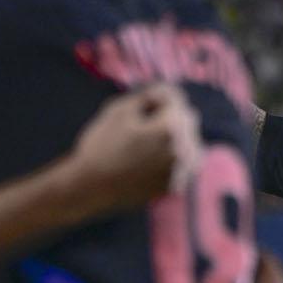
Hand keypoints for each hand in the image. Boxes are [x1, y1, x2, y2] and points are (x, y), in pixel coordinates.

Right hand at [68, 84, 201, 214]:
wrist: (90, 187)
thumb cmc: (101, 145)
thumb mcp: (119, 110)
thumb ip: (147, 96)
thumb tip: (165, 94)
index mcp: (170, 127)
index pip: (176, 98)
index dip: (159, 96)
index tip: (145, 100)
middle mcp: (182, 150)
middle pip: (188, 120)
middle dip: (171, 116)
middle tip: (146, 121)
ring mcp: (180, 171)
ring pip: (191, 144)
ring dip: (178, 138)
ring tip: (152, 141)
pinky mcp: (174, 187)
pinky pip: (183, 165)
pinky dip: (174, 159)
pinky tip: (153, 160)